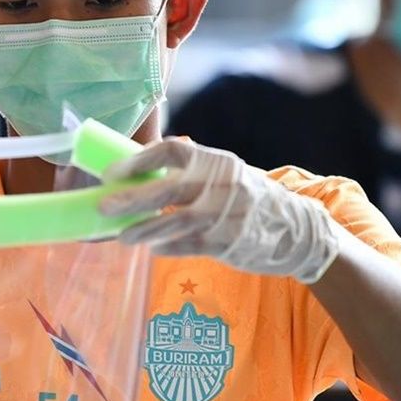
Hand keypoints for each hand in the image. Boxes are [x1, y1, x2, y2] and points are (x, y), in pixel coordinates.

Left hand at [101, 138, 340, 283]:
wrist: (296, 230)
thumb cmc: (245, 198)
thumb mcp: (224, 174)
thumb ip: (189, 170)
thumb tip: (133, 170)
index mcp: (215, 160)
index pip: (171, 151)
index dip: (137, 161)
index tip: (111, 174)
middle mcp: (222, 183)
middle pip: (168, 189)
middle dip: (131, 199)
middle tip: (104, 206)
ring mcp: (229, 214)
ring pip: (176, 222)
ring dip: (145, 230)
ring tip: (122, 236)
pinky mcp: (231, 242)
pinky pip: (191, 245)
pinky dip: (169, 247)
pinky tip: (154, 249)